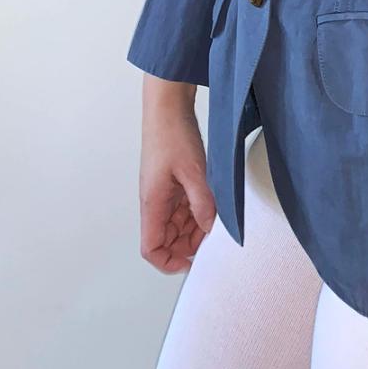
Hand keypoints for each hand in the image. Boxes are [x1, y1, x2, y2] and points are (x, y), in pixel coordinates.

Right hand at [137, 76, 217, 273]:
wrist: (168, 106)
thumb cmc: (174, 135)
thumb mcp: (194, 172)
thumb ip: (202, 203)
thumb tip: (209, 230)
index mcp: (153, 203)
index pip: (151, 248)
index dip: (168, 261)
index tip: (192, 262)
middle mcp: (155, 202)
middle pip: (166, 239)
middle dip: (188, 244)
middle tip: (213, 238)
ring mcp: (163, 192)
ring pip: (176, 224)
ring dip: (194, 227)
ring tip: (216, 220)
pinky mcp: (172, 181)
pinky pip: (182, 207)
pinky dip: (196, 211)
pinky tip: (213, 205)